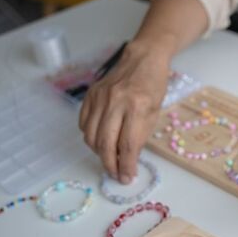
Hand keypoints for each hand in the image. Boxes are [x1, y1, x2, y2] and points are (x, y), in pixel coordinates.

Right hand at [79, 41, 169, 183]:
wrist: (142, 59)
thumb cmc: (153, 87)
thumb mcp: (154, 113)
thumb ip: (140, 136)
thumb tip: (127, 160)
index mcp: (136, 106)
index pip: (127, 145)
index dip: (126, 166)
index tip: (127, 177)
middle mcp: (115, 102)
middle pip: (105, 143)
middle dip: (110, 165)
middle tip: (115, 175)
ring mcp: (99, 97)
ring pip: (90, 136)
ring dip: (98, 153)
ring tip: (109, 159)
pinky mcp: (90, 95)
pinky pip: (83, 123)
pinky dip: (90, 137)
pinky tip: (100, 141)